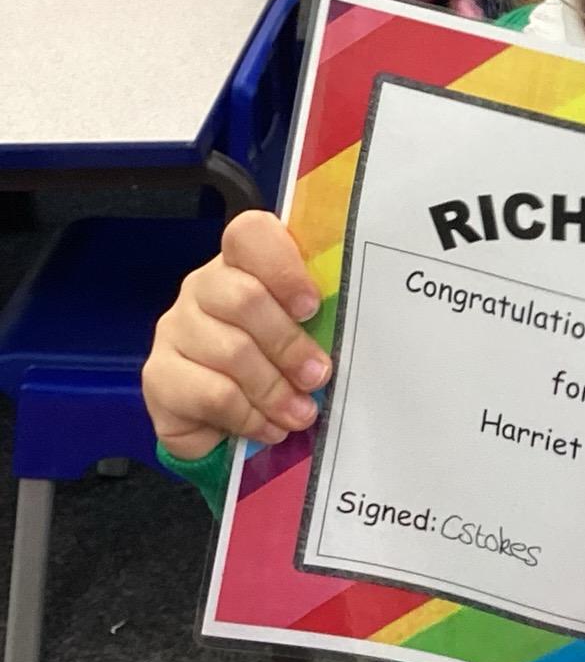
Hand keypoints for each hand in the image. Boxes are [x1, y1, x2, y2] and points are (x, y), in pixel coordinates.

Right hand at [142, 212, 329, 459]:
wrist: (222, 427)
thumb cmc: (274, 370)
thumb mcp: (303, 340)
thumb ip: (318, 324)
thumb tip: (348, 333)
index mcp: (241, 266)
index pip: (250, 235)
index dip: (283, 267)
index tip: (311, 307)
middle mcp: (202, 289)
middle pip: (243, 298)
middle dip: (290, 345)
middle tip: (317, 377)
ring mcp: (175, 329)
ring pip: (231, 352)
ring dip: (275, 389)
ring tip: (299, 413)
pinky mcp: (158, 376)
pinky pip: (212, 393)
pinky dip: (249, 415)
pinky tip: (266, 426)